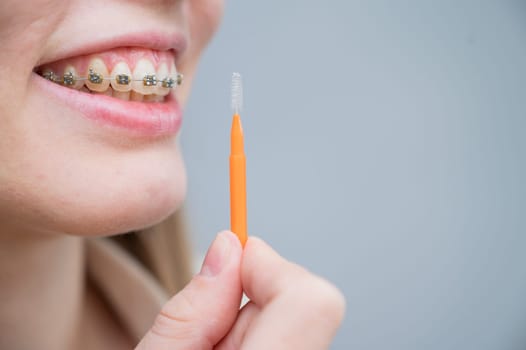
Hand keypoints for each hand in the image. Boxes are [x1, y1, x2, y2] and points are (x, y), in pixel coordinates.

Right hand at [136, 231, 345, 349]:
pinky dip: (259, 329)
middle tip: (209, 328)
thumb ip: (190, 311)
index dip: (268, 264)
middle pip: (305, 297)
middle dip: (252, 292)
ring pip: (296, 313)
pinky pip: (292, 329)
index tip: (229, 257)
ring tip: (214, 348)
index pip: (309, 298)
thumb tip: (227, 246)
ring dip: (251, 316)